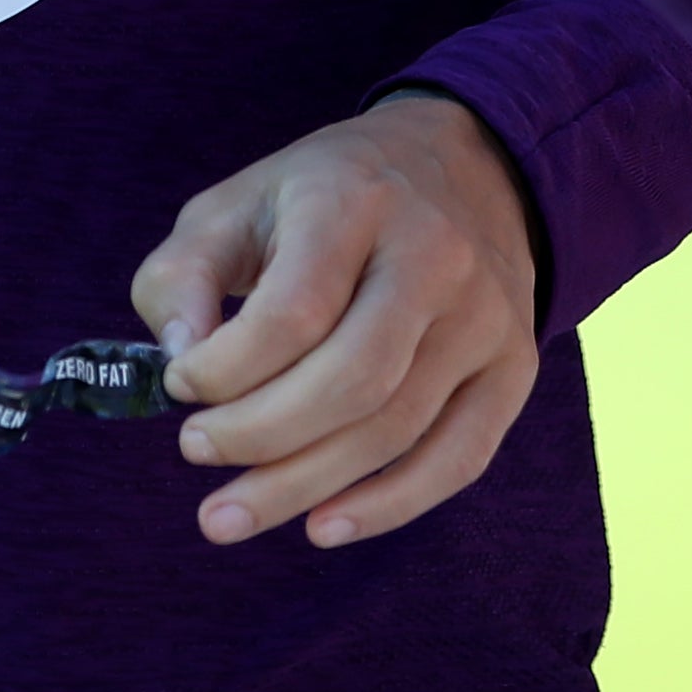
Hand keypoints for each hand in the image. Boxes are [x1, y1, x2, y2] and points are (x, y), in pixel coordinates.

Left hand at [131, 91, 540, 549]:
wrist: (469, 165)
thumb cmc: (328, 197)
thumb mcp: (239, 201)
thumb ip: (184, 275)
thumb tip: (178, 360)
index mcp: (354, 201)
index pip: (295, 311)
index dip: (226, 368)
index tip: (179, 386)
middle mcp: (434, 256)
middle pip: (353, 380)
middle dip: (260, 437)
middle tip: (195, 452)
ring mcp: (484, 316)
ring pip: (396, 428)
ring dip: (304, 486)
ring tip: (228, 515)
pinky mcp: (513, 366)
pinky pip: (459, 458)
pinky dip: (389, 506)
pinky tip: (322, 527)